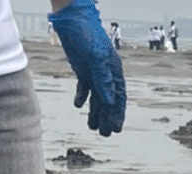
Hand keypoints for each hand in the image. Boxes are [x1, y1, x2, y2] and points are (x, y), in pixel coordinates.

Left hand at [49, 0, 125, 135]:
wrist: (73, 21)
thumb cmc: (88, 35)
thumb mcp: (96, 58)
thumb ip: (103, 79)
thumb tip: (108, 101)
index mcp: (115, 72)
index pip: (119, 97)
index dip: (118, 113)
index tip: (115, 128)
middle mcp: (107, 75)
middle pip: (109, 100)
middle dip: (107, 117)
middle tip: (105, 133)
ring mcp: (95, 73)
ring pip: (97, 97)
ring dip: (95, 112)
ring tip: (92, 127)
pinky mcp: (83, 70)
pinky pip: (85, 88)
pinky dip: (82, 97)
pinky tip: (79, 106)